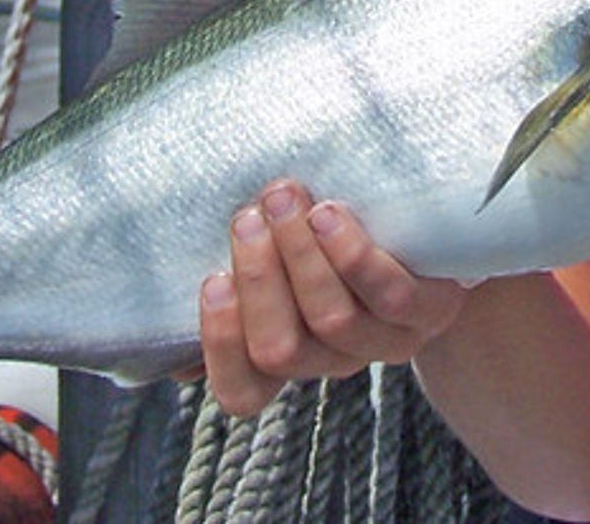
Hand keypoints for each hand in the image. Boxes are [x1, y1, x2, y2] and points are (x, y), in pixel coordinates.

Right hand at [192, 180, 468, 417]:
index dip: (221, 346)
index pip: (242, 391)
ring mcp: (386, 341)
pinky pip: (389, 296)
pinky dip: (352, 255)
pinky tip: (330, 215)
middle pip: (281, 349)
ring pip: (331, 320)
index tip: (210, 280)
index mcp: (289, 354)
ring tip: (284, 198)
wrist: (429, 227)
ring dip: (300, 256)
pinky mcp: (431, 312)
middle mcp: (334, 360)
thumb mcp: (277, 255)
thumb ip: (230, 275)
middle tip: (247, 218)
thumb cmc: (330, 231)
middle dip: (258, 279)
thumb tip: (157, 304)